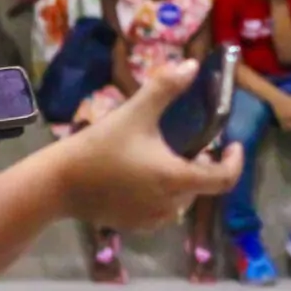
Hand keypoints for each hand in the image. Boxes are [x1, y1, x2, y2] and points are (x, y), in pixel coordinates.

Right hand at [51, 62, 244, 230]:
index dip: (234, 162)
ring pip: (182, 201)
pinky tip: (144, 176)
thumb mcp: (135, 112)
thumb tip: (192, 65)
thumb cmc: (99, 147)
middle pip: (201, 188)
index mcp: (176, 179)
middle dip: (202, 166)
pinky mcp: (132, 225)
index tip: (232, 145)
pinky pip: (160, 211)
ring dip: (183, 181)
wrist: (57, 184)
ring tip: (167, 157)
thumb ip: (166, 87)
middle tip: (192, 143)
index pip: (223, 180)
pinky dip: (163, 194)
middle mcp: (168, 206)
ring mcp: (149, 220)